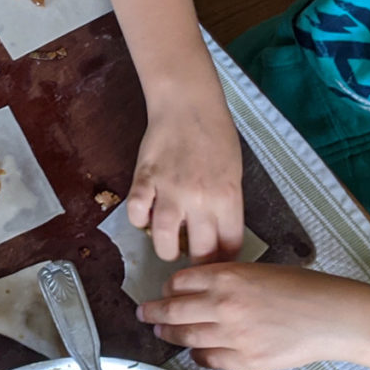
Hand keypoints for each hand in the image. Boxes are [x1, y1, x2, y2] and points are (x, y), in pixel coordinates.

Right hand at [127, 92, 243, 260]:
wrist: (188, 106)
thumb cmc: (215, 137)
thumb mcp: (234, 174)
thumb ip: (226, 206)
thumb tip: (217, 235)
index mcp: (228, 197)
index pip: (230, 246)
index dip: (223, 260)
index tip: (217, 261)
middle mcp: (200, 199)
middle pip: (200, 251)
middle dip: (197, 263)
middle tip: (192, 257)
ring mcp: (170, 190)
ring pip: (163, 240)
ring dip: (166, 249)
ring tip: (167, 246)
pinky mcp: (144, 180)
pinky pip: (136, 214)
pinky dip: (139, 221)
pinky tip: (145, 216)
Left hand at [136, 263, 366, 369]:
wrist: (331, 315)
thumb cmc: (300, 287)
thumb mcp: (257, 270)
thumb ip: (226, 279)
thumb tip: (197, 290)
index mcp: (227, 275)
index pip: (179, 281)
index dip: (168, 287)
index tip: (163, 291)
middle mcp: (224, 304)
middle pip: (173, 310)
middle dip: (153, 312)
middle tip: (143, 314)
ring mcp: (233, 334)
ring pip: (186, 336)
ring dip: (169, 334)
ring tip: (160, 332)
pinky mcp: (245, 359)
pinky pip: (208, 359)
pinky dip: (198, 355)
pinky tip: (195, 352)